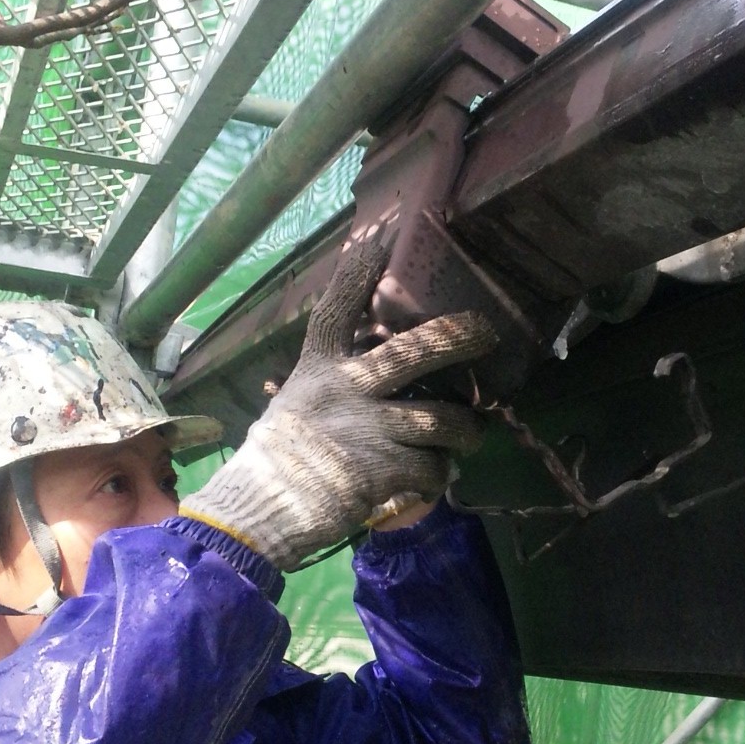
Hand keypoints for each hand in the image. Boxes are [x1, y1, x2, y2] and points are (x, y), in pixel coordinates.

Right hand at [179, 244, 494, 570]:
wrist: (257, 512)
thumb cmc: (277, 462)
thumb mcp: (298, 405)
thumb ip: (334, 386)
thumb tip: (377, 376)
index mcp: (319, 369)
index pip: (338, 308)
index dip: (360, 270)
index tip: (381, 231)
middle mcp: (346, 389)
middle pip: (416, 350)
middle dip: (460, 337)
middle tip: (487, 333)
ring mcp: (367, 427)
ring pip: (444, 419)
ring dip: (464, 432)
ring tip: (468, 437)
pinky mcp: (382, 468)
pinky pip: (434, 467)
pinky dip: (439, 476)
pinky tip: (431, 479)